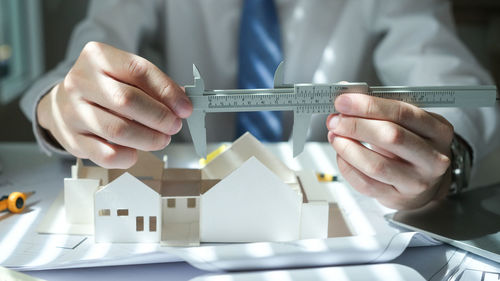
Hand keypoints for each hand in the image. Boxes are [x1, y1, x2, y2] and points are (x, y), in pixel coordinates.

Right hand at [37, 42, 191, 167]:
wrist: (62, 104)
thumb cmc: (103, 88)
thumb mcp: (124, 75)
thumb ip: (152, 86)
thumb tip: (183, 103)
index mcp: (97, 57)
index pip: (139, 71)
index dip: (167, 91)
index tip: (186, 108)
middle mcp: (80, 81)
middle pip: (127, 101)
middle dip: (159, 117)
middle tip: (174, 126)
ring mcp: (72, 111)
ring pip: (118, 130)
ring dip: (149, 139)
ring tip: (161, 139)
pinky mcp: (71, 139)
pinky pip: (106, 154)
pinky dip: (128, 156)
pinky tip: (136, 151)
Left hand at [326, 93, 452, 209]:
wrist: (424, 183)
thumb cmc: (412, 146)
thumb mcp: (408, 124)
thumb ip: (381, 110)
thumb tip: (346, 99)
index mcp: (438, 131)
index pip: (403, 113)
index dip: (369, 105)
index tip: (344, 101)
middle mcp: (433, 158)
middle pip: (391, 137)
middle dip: (356, 125)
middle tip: (335, 120)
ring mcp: (417, 181)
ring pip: (376, 164)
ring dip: (347, 147)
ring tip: (335, 136)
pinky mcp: (398, 197)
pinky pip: (365, 183)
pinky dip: (347, 166)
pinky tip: (341, 154)